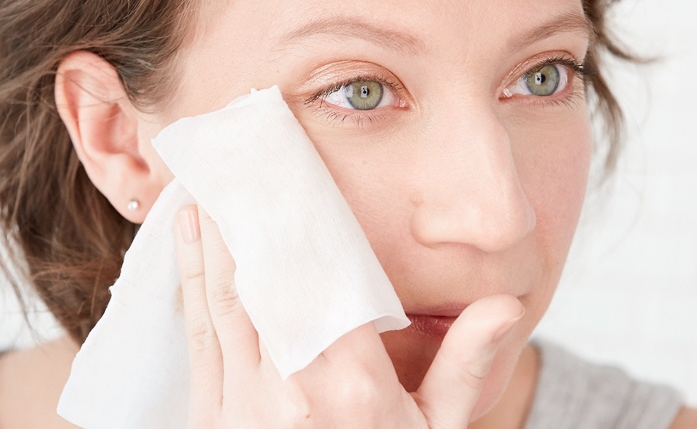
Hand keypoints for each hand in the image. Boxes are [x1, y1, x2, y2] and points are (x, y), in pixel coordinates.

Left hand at [175, 205, 523, 428]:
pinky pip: (200, 336)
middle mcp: (287, 387)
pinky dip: (193, 284)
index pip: (321, 276)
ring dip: (208, 241)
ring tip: (200, 190)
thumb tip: (506, 304)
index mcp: (350, 384)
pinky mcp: (212, 417)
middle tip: (232, 160)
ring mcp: (241, 403)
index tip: (288, 171)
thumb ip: (466, 367)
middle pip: (260, 278)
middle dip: (244, 214)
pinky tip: (191, 249)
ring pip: (220, 300)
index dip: (299, 218)